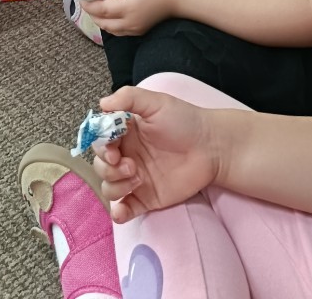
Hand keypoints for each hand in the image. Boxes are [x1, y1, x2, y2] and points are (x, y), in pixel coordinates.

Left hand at [86, 0, 177, 36]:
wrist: (178, 0)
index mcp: (126, 8)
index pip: (100, 8)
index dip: (88, 2)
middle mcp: (128, 23)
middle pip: (101, 21)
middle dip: (91, 11)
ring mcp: (133, 30)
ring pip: (108, 28)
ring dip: (99, 18)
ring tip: (95, 4)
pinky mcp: (137, 32)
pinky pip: (117, 31)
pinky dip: (109, 23)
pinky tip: (108, 12)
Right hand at [92, 86, 218, 221]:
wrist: (212, 146)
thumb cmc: (184, 120)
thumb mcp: (156, 103)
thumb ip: (128, 97)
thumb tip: (101, 104)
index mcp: (125, 134)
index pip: (100, 142)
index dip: (100, 147)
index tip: (112, 150)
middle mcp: (127, 156)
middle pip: (101, 167)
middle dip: (108, 168)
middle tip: (131, 165)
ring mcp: (135, 179)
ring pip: (109, 188)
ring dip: (115, 186)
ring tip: (138, 178)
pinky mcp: (147, 198)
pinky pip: (125, 210)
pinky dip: (118, 213)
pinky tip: (121, 211)